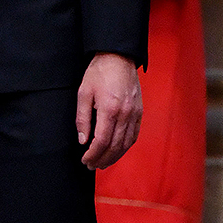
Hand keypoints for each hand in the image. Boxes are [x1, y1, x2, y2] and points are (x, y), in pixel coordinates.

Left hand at [76, 53, 141, 168]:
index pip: (102, 141)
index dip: (93, 154)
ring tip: (103, 163)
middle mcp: (125, 113)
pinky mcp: (139, 111)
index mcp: (110, 109)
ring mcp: (135, 113)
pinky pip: (134, 134)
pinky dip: (126, 146)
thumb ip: (82, 118)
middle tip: (92, 166)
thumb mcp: (83, 93)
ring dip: (115, 156)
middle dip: (103, 159)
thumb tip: (83, 141)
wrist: (118, 57)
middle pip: (115, 146)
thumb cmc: (98, 72)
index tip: (85, 160)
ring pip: (127, 143)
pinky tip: (117, 151)